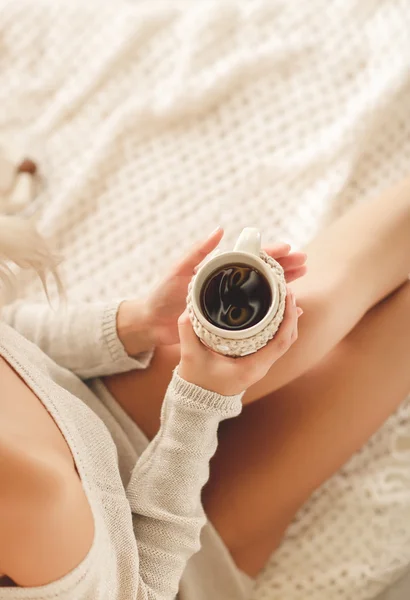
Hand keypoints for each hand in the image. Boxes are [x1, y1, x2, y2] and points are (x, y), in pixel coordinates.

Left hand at [117, 230, 306, 355]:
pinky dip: (274, 312)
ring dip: (284, 286)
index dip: (271, 252)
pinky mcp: (230, 320)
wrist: (153, 322)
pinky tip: (290, 312)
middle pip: (263, 272)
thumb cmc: (163, 293)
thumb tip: (220, 229)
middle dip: (285, 266)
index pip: (251, 257)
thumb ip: (198, 252)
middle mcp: (228, 284)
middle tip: (306, 263)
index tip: (290, 249)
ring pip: (264, 291)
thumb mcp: (179, 270)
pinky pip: (257, 314)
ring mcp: (230, 302)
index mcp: (219, 269)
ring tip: (303, 281)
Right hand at [178, 288, 301, 395]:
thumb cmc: (196, 380)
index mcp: (251, 367)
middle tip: (286, 289)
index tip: (287, 295)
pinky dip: (278, 326)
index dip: (288, 318)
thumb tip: (188, 309)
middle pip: (287, 338)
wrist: (198, 400)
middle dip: (290, 313)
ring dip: (286, 319)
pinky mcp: (255, 361)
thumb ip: (188, 331)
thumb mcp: (190, 355)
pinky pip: (274, 342)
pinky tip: (275, 311)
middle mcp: (261, 366)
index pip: (281, 341)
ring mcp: (260, 365)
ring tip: (282, 295)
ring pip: (283, 340)